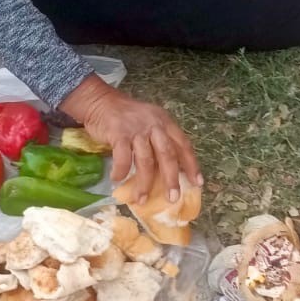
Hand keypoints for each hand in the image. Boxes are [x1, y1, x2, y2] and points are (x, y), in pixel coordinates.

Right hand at [61, 76, 200, 205]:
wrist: (101, 101)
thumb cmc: (127, 117)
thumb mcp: (150, 122)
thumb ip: (160, 140)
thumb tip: (171, 170)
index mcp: (165, 122)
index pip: (183, 145)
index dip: (191, 164)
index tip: (197, 183)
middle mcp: (154, 125)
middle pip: (167, 155)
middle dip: (171, 179)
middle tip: (172, 198)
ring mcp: (136, 129)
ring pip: (146, 161)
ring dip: (144, 183)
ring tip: (141, 199)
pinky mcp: (118, 134)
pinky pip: (123, 158)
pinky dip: (121, 171)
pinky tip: (118, 179)